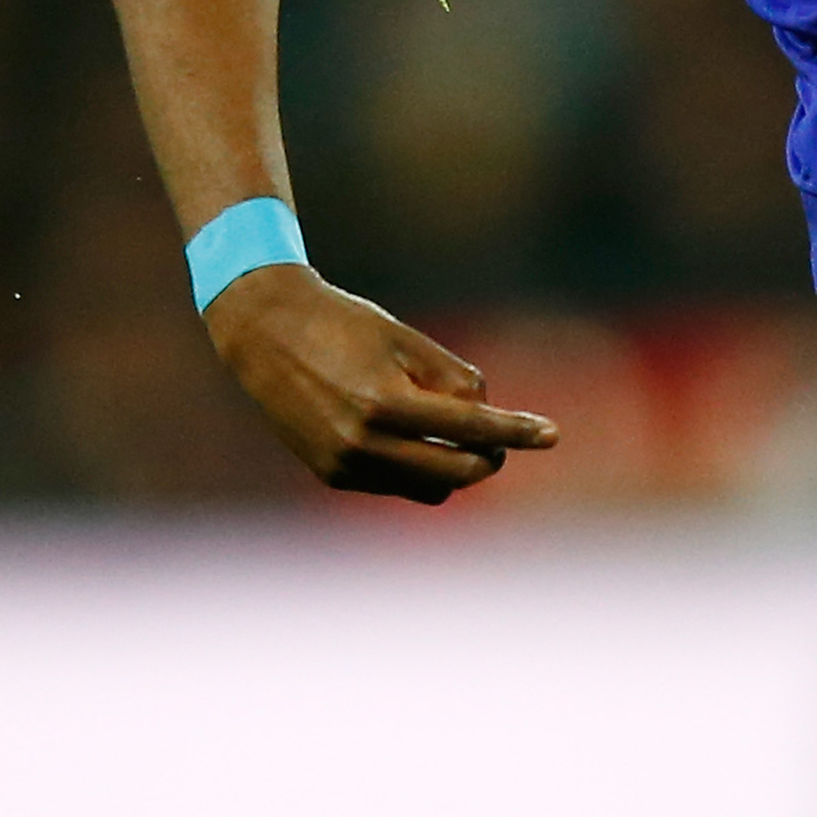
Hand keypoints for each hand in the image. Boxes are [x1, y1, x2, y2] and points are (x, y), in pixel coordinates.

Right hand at [203, 268, 558, 500]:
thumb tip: (488, 421)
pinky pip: (396, 486)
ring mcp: (344, 465)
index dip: (517, 432)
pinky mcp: (331, 475)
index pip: (471, 428)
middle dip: (488, 458)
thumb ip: (454, 381)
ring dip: (453, 468)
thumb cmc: (345, 326)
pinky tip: (410, 436)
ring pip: (430, 490)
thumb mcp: (407, 340)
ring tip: (449, 431)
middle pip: (457, 475)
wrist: (264, 334)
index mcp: (385, 403)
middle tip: (500, 437)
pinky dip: (416, 467)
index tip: (552, 434)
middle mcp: (362, 442)